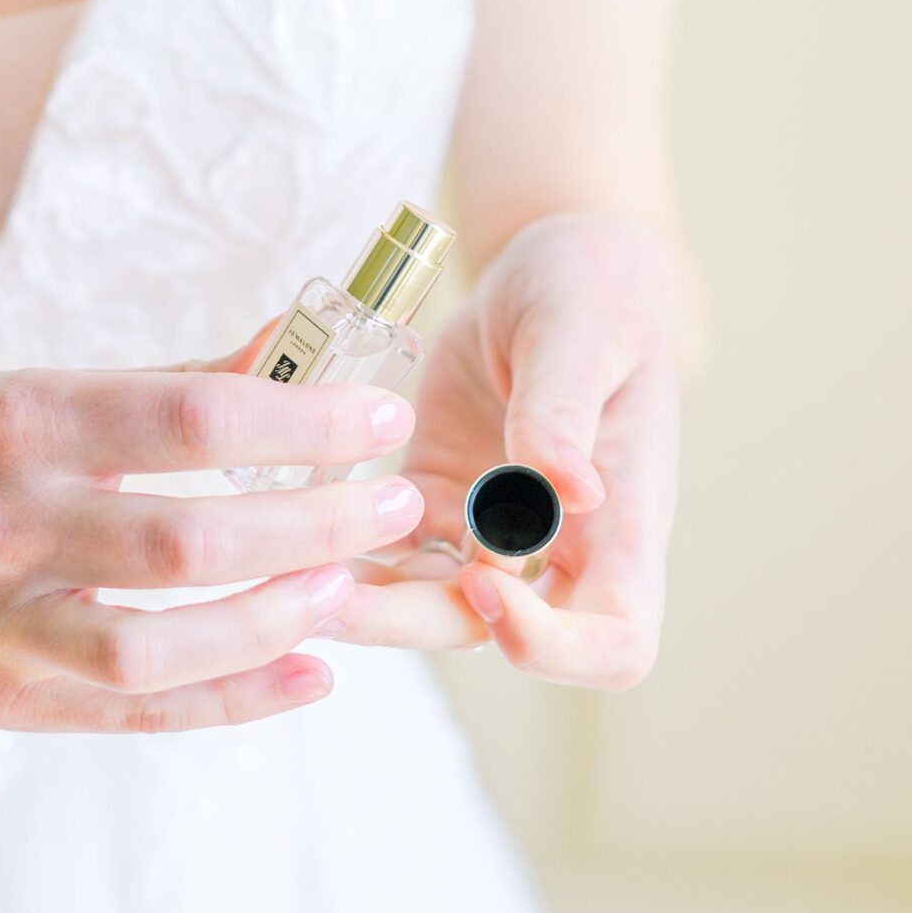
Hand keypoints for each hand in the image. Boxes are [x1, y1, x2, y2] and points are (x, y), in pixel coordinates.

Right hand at [0, 345, 425, 732]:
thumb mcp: (39, 384)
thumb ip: (175, 381)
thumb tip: (301, 347)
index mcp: (19, 425)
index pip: (188, 422)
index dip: (300, 423)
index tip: (378, 414)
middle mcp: (4, 527)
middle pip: (190, 543)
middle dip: (313, 525)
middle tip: (392, 503)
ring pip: (160, 648)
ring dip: (276, 622)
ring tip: (348, 587)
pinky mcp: (0, 698)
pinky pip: (134, 713)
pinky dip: (232, 700)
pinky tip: (309, 673)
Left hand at [316, 210, 681, 688]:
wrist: (556, 268)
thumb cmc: (595, 293)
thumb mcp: (584, 333)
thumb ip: (565, 410)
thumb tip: (572, 494)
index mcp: (625, 522)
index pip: (614, 644)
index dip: (549, 645)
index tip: (483, 576)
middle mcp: (559, 546)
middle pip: (495, 633)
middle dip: (409, 624)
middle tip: (330, 593)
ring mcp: (490, 528)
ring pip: (425, 600)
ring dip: (361, 595)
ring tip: (286, 567)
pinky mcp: (436, 498)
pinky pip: (388, 548)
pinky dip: (342, 544)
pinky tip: (289, 515)